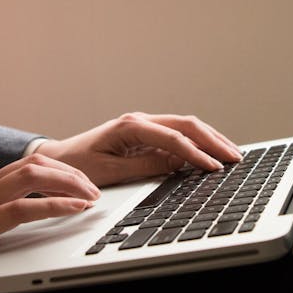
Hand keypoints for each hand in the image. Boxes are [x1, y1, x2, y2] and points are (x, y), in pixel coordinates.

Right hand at [0, 153, 99, 292]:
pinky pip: (21, 209)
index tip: (84, 184)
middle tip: (93, 190)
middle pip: (35, 163)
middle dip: (71, 173)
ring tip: (89, 197)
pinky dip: (53, 206)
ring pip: (31, 176)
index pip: (28, 165)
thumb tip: (35, 210)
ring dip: (68, 184)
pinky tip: (72, 211)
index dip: (62, 171)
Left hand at [36, 112, 241, 186]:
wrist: (58, 159)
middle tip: (235, 157)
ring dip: (210, 139)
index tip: (213, 167)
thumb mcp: (109, 172)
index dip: (196, 153)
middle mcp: (140, 121)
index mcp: (130, 126)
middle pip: (186, 124)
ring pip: (186, 127)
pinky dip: (198, 143)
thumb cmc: (77, 165)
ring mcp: (144, 126)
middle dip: (213, 140)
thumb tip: (175, 165)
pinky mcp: (146, 135)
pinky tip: (212, 153)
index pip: (173, 137)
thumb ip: (144, 167)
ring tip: (231, 154)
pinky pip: (178, 136)